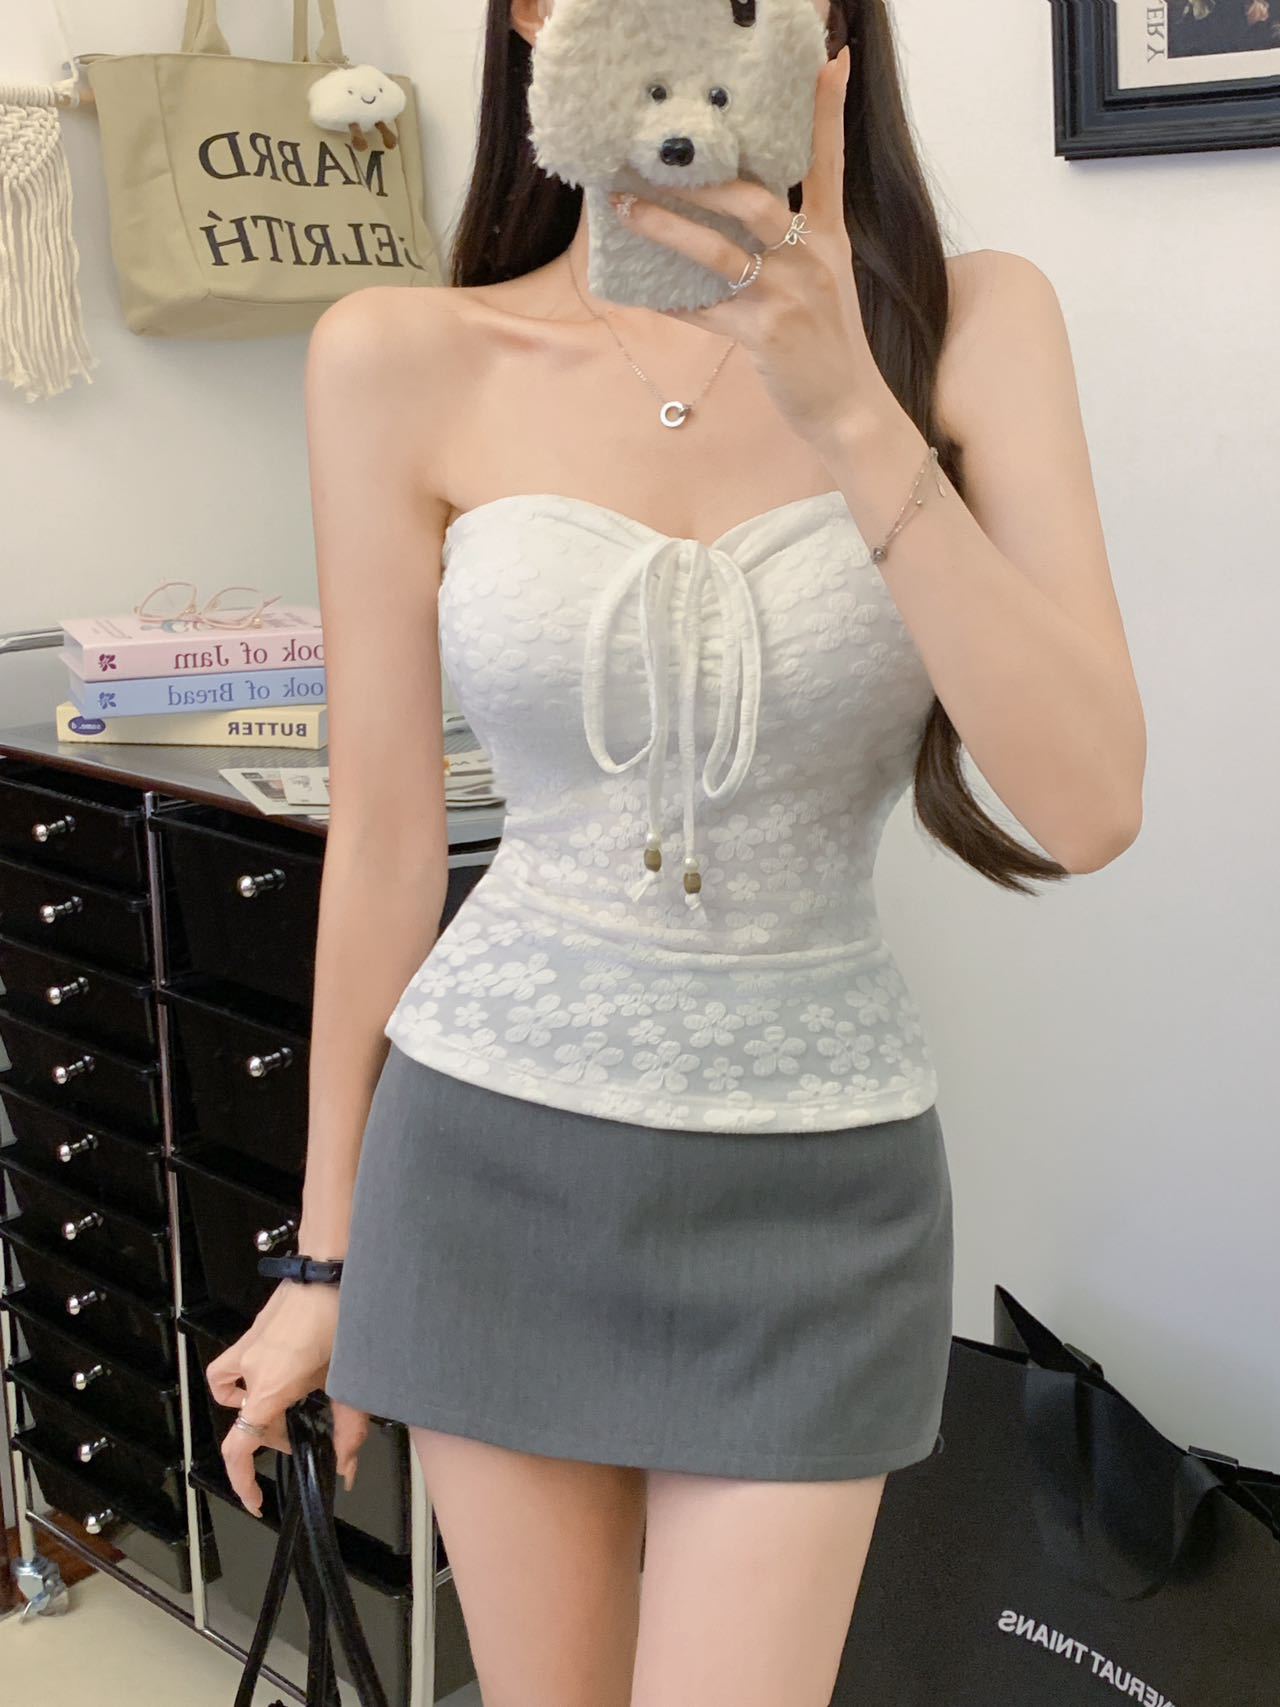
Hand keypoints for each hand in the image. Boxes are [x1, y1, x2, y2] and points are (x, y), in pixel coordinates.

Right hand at [205, 1280, 368, 1516]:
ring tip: (283, 1401)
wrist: (329, 1267)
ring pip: (229, 1390)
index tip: (254, 1498)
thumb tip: (347, 1467)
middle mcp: (251, 1369)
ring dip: (250, 1405)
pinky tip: (280, 1369)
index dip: (242, 1480)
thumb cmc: (339, 1314)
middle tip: (301, 1431)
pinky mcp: (254, 1331)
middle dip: (272, 1435)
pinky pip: (235, 1363)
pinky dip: (247, 1375)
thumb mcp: (348, 1378)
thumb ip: (349, 1427)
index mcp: (271, 1387)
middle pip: (245, 1422)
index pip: (239, 1446)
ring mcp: (248, 1348)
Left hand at [607, 44, 885, 446]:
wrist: (848, 407)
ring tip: (624, 208)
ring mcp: (787, 297)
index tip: (829, 60)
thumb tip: (740, 210)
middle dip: (698, 179)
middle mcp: (810, 258)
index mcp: (828, 238)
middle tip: (650, 160)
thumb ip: (796, 240)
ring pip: (717, 251)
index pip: (829, 162)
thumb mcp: (827, 280)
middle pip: (752, 198)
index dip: (827, 112)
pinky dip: (670, 299)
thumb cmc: (829, 343)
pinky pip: (703, 310)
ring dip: (664, 228)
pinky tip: (640, 288)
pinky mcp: (765, 335)